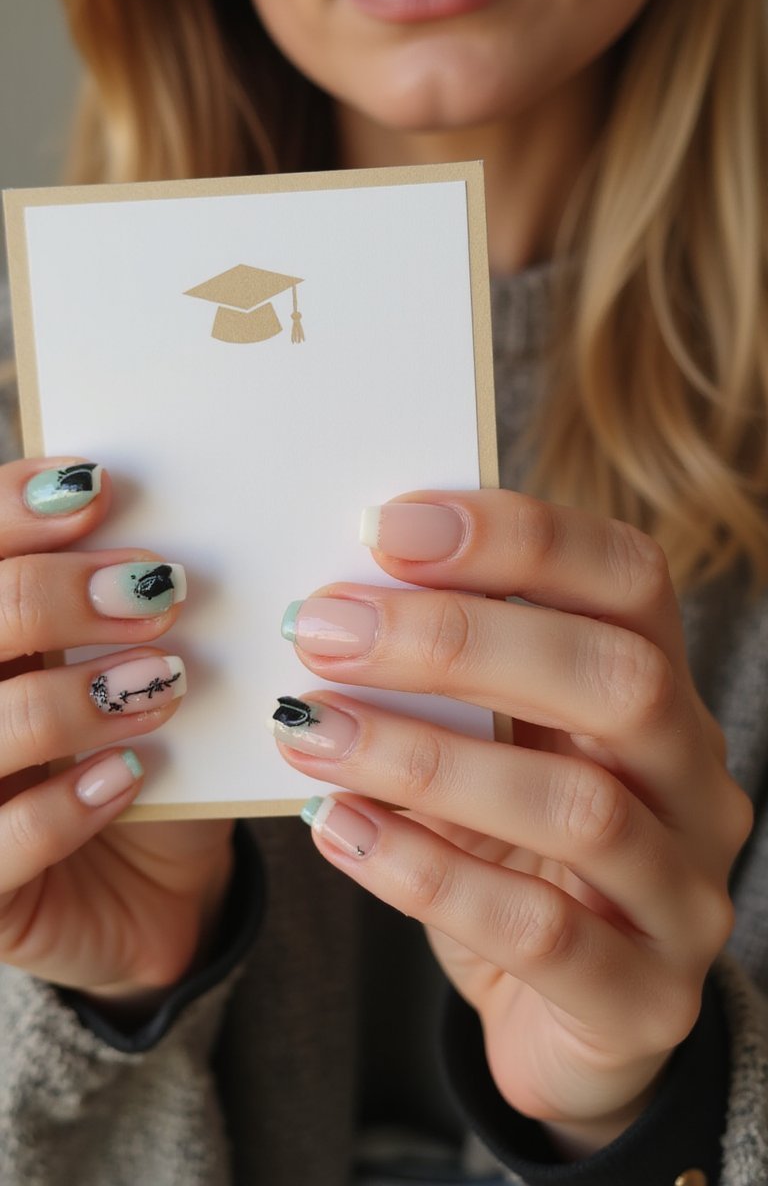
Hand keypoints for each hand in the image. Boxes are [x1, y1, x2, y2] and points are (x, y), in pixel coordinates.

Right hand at [0, 458, 232, 1004]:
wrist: (154, 893)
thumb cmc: (142, 760)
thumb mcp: (133, 676)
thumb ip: (125, 613)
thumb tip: (161, 531)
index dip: (7, 509)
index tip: (97, 486)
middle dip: (51, 595)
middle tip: (157, 590)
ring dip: (72, 699)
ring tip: (162, 684)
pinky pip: (0, 844)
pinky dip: (66, 806)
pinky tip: (129, 777)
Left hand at [274, 490, 751, 1154]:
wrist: (560, 1019)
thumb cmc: (511, 856)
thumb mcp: (491, 749)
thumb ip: (450, 678)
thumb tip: (335, 596)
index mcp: (661, 692)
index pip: (629, 578)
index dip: (520, 538)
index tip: (385, 526)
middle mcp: (695, 781)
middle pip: (616, 680)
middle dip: (458, 643)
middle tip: (323, 629)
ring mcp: (685, 894)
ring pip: (579, 808)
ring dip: (423, 760)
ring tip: (306, 729)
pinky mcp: (647, 998)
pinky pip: (540, 930)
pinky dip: (425, 872)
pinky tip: (337, 829)